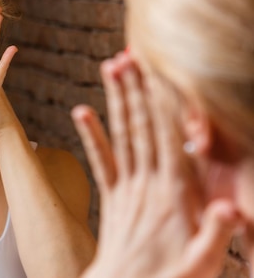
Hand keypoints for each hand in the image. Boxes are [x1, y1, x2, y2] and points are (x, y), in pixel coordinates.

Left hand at [72, 52, 239, 277]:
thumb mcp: (203, 265)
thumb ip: (214, 234)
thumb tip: (230, 207)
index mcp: (172, 194)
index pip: (167, 138)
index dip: (163, 104)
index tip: (159, 72)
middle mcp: (146, 183)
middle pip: (141, 127)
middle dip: (137, 89)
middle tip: (130, 54)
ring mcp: (126, 188)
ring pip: (121, 135)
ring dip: (115, 100)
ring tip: (110, 68)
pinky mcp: (111, 197)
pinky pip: (99, 160)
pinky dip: (90, 134)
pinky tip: (80, 110)